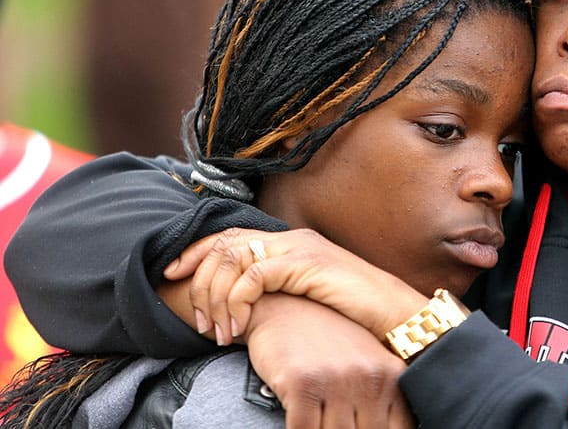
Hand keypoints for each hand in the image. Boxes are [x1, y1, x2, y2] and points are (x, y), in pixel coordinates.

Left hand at [163, 228, 425, 343]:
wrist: (395, 313)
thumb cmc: (355, 314)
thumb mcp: (309, 300)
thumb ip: (280, 294)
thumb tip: (244, 311)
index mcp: (291, 244)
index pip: (231, 235)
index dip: (195, 252)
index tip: (172, 276)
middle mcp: (291, 239)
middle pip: (224, 243)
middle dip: (198, 280)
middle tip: (197, 320)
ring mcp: (299, 249)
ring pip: (232, 258)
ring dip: (214, 297)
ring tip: (216, 331)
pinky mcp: (305, 265)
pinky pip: (253, 276)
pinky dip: (236, 302)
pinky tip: (237, 327)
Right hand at [245, 293, 414, 428]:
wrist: (285, 307)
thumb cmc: (325, 340)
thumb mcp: (365, 364)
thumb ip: (380, 400)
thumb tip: (384, 428)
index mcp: (391, 375)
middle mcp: (368, 377)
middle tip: (339, 426)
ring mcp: (337, 380)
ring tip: (322, 424)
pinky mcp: (303, 383)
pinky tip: (301, 425)